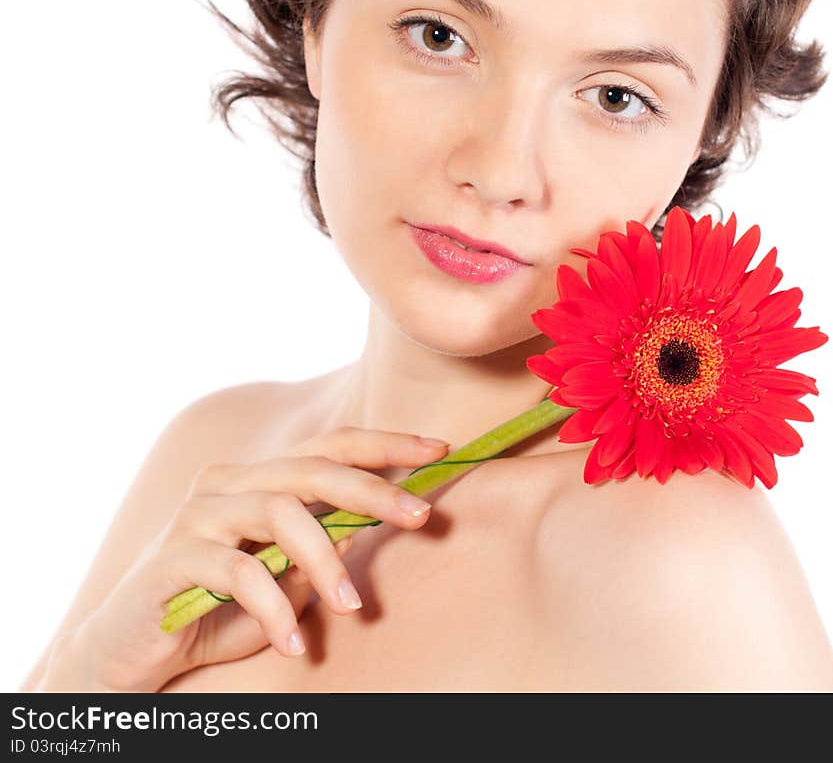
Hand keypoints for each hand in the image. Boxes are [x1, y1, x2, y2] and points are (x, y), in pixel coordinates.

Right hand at [41, 427, 448, 691]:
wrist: (131, 651)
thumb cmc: (220, 610)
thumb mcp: (286, 579)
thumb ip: (323, 549)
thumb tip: (380, 524)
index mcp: (259, 478)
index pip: (330, 445)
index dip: (386, 443)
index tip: (439, 448)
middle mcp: (228, 482)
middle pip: (311, 468)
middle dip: (373, 489)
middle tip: (421, 517)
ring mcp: (198, 515)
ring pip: (279, 512)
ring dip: (325, 561)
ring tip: (352, 606)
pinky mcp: (174, 558)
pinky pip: (238, 572)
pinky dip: (274, 609)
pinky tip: (293, 644)